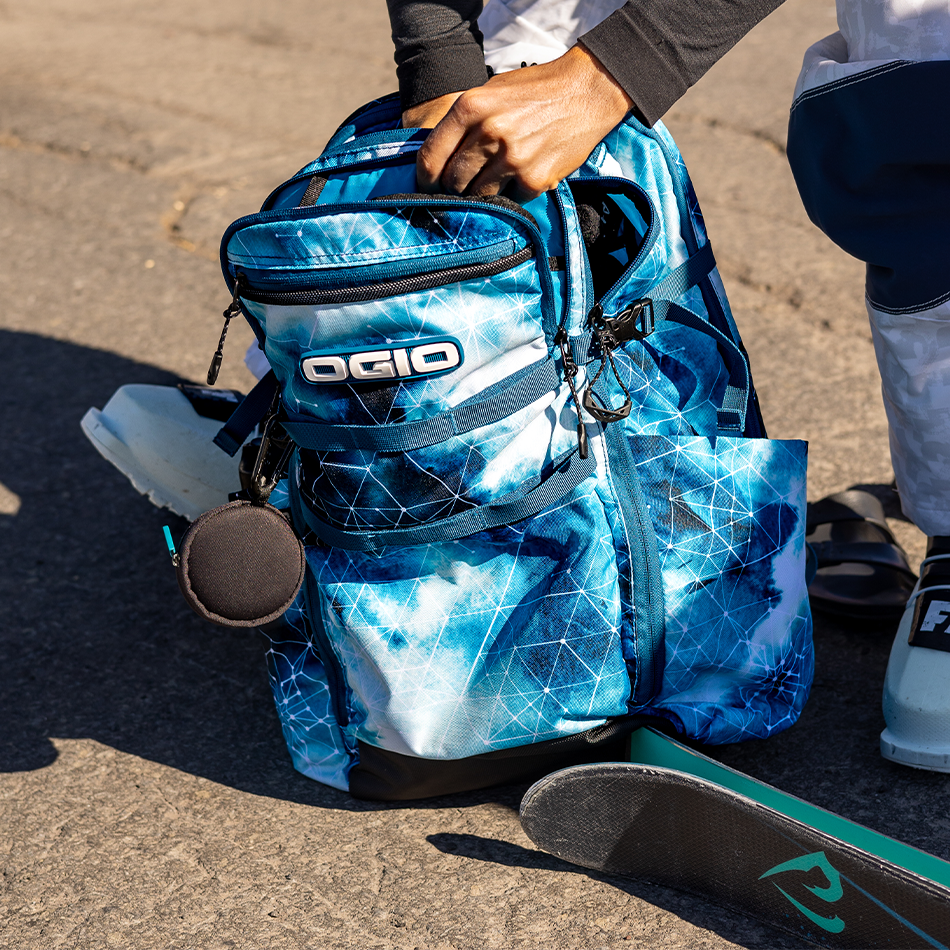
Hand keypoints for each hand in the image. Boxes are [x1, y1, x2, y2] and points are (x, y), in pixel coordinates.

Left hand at [410, 46, 632, 201]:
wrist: (587, 92)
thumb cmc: (536, 91)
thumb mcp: (492, 92)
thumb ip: (464, 121)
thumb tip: (439, 157)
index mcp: (470, 108)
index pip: (431, 158)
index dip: (424, 181)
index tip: (427, 189)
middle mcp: (488, 133)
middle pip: (453, 182)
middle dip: (455, 189)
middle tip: (464, 188)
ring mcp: (512, 159)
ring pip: (479, 196)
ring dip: (484, 193)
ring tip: (498, 179)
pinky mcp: (534, 179)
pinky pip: (511, 199)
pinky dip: (514, 193)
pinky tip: (524, 175)